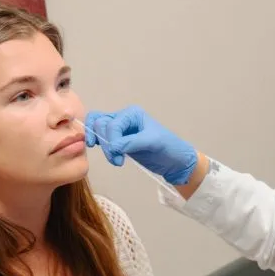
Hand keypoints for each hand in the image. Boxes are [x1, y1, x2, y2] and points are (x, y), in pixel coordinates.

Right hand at [84, 106, 198, 184]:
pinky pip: (102, 138)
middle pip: (101, 125)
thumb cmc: (169, 148)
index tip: (118, 156)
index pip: (112, 124)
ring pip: (98, 130)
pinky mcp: (119, 141)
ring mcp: (120, 129)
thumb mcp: (153, 143)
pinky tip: (109, 155)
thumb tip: (112, 147)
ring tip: (116, 161)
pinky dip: (100, 145)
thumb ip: (131, 142)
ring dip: (103, 147)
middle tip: (117, 160)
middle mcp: (124, 118)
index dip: (111, 140)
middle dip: (106, 144)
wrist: (176, 162)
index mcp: (132, 113)